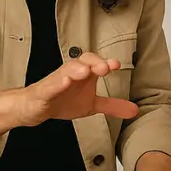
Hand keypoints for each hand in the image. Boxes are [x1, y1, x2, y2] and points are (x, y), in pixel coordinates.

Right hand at [15, 52, 138, 126]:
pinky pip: (50, 86)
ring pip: (65, 71)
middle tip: (104, 68)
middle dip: (94, 62)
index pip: (95, 63)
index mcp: (83, 75)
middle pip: (82, 61)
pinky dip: (57, 83)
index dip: (105, 62)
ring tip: (86, 72)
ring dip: (76, 69)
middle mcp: (71, 74)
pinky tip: (65, 82)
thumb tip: (134, 110)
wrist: (36, 109)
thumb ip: (112, 105)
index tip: (117, 64)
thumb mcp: (91, 105)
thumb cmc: (63, 100)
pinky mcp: (43, 92)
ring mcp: (56, 82)